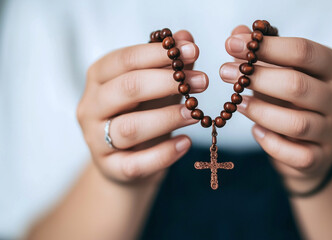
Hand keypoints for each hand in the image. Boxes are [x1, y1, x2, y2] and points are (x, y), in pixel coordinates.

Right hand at [77, 31, 207, 182]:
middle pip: (126, 89)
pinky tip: (186, 143)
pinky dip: (164, 153)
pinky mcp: (110, 168)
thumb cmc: (141, 113)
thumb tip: (186, 37)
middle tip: (202, 81)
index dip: (158, 54)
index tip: (192, 50)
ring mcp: (97, 140)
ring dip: (167, 118)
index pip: (125, 60)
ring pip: (130, 128)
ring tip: (196, 113)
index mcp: (99, 78)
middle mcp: (91, 106)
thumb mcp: (155, 86)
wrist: (126, 159)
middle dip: (166, 82)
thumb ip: (169, 63)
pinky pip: (136, 163)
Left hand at [220, 26, 331, 190]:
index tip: (232, 44)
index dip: (266, 47)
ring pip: (296, 123)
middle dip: (257, 78)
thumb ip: (261, 54)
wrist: (314, 143)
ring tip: (236, 103)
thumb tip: (236, 35)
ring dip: (260, 112)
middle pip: (298, 85)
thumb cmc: (295, 100)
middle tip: (225, 73)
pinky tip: (255, 131)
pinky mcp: (321, 157)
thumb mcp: (282, 72)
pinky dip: (270, 143)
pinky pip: (295, 154)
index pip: (303, 51)